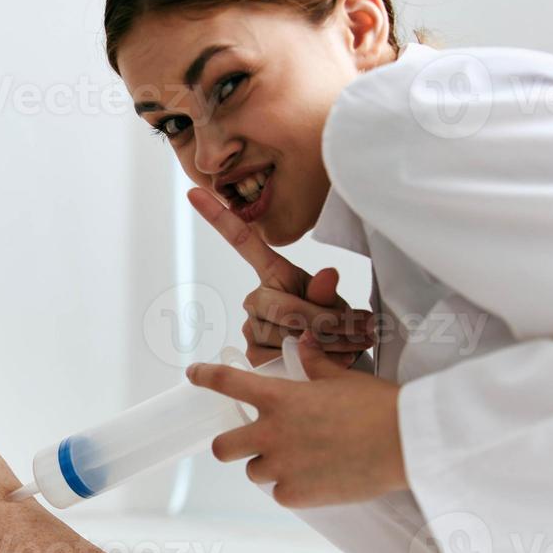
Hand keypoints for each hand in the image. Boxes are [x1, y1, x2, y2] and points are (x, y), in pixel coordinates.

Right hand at [187, 187, 374, 367]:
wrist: (337, 361)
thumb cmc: (334, 325)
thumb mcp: (337, 303)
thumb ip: (329, 292)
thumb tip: (329, 275)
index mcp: (274, 273)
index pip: (243, 241)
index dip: (219, 218)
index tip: (195, 191)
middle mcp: (256, 299)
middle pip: (284, 307)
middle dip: (325, 321)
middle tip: (357, 329)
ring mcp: (252, 328)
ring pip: (288, 334)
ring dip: (326, 342)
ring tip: (347, 344)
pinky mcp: (254, 356)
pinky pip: (282, 355)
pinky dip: (312, 358)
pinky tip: (326, 358)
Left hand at [188, 333, 408, 506]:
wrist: (405, 443)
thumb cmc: (378, 406)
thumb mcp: (342, 378)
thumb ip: (313, 365)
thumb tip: (302, 344)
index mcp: (279, 398)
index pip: (227, 383)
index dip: (205, 377)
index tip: (193, 375)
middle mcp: (272, 432)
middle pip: (222, 447)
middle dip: (230, 445)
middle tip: (248, 442)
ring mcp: (282, 466)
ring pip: (254, 472)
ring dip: (268, 466)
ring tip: (299, 461)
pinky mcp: (297, 495)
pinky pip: (280, 494)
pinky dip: (292, 488)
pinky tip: (315, 479)